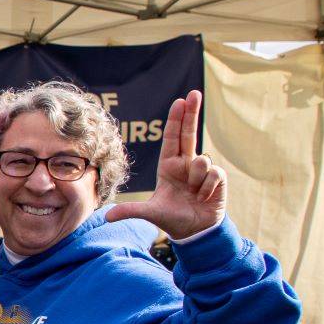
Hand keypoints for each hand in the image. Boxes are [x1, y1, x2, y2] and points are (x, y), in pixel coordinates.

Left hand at [107, 90, 225, 240]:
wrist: (195, 231)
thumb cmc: (172, 218)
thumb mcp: (150, 213)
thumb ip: (130, 211)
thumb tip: (105, 217)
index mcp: (169, 165)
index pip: (173, 138)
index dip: (176, 119)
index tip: (179, 101)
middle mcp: (186, 163)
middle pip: (190, 132)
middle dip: (192, 112)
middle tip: (194, 92)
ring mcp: (203, 169)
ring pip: (201, 161)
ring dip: (196, 180)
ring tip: (193, 194)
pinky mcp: (218, 178)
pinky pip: (213, 174)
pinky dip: (206, 188)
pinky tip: (204, 197)